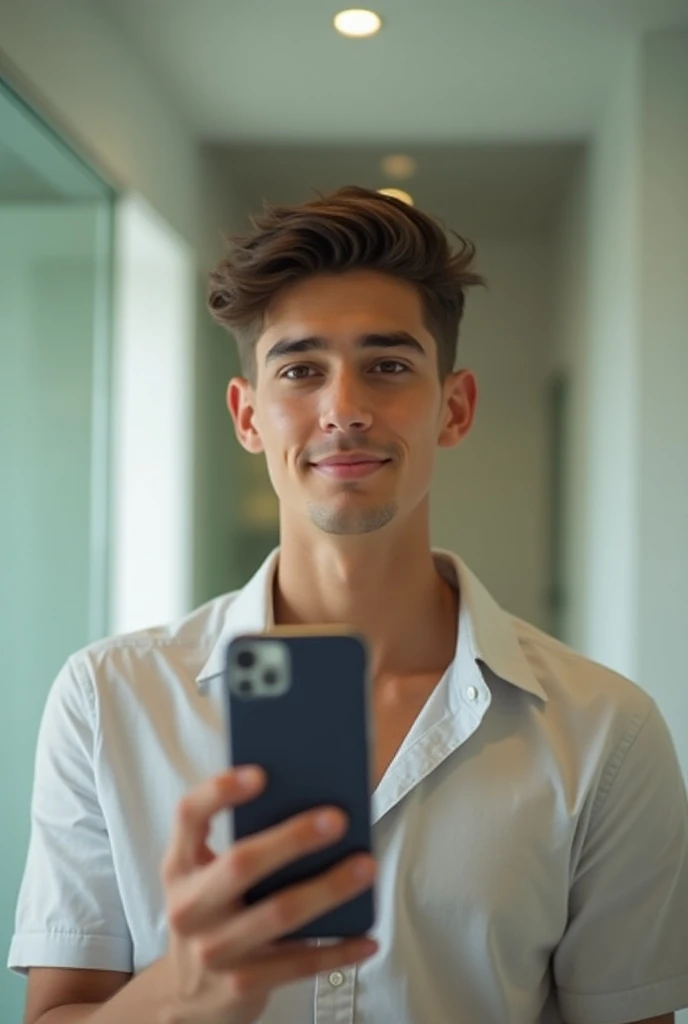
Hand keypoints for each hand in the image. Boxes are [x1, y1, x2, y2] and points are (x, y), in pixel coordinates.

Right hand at [160, 766, 377, 1023]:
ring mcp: (213, 950)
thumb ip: (242, 841)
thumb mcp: (207, 877)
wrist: (187, 996)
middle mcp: (190, 906)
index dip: (220, 791)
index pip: (189, 816)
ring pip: (278, 913)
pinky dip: (338, 950)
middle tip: (337, 819)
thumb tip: (311, 806)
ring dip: (328, 889)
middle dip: (293, 838)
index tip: (261, 773)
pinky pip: (299, 964)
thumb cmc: (213, 914)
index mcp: (180, 866)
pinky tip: (366, 937)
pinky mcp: (241, 985)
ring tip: (366, 867)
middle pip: (241, 863)